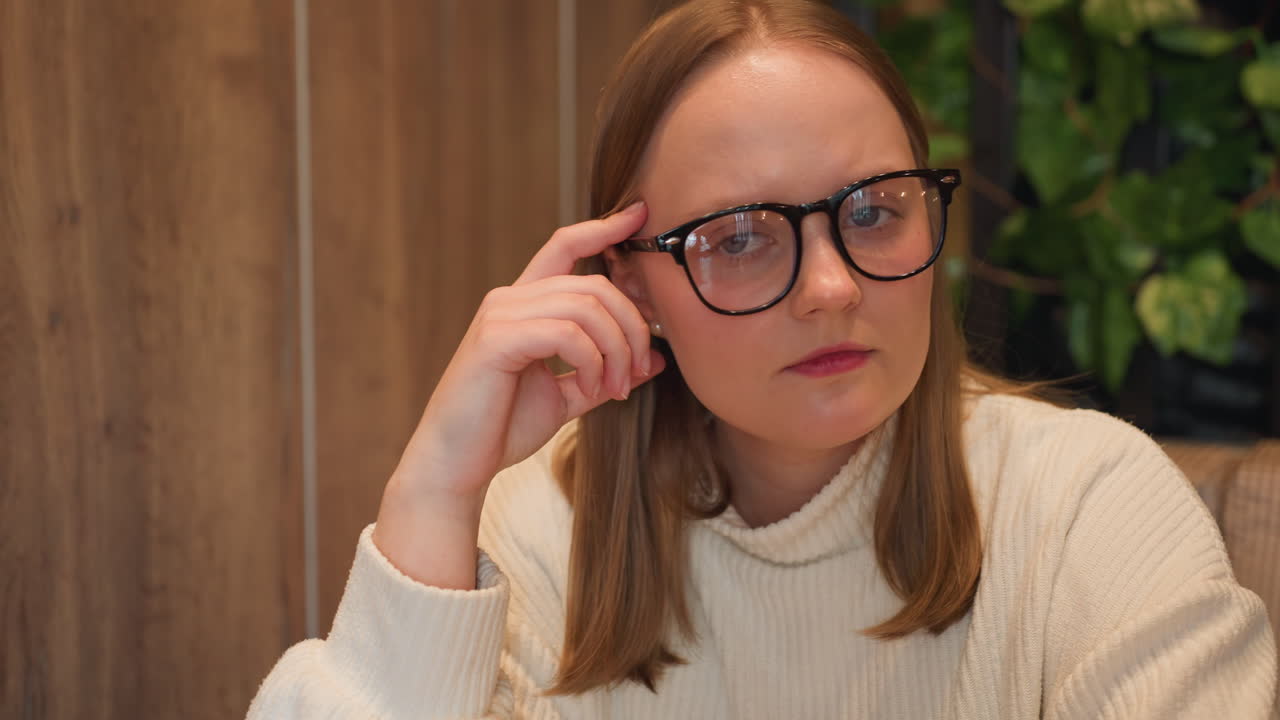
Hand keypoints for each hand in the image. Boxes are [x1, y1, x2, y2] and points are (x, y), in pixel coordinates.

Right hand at [373, 202, 667, 587]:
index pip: (564, 245)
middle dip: (630, 326)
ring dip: (616, 349)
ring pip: (586, 307)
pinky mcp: (496, 339)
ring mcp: (500, 315)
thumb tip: (655, 358)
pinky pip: (567, 333)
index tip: (639, 214)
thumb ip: (606, 370)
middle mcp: (509, 299)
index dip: (603, 227)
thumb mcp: (568, 394)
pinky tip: (595, 387)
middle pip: (594, 284)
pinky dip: (593, 360)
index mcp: (523, 304)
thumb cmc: (503, 427)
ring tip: (617, 387)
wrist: (457, 464)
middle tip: (637, 372)